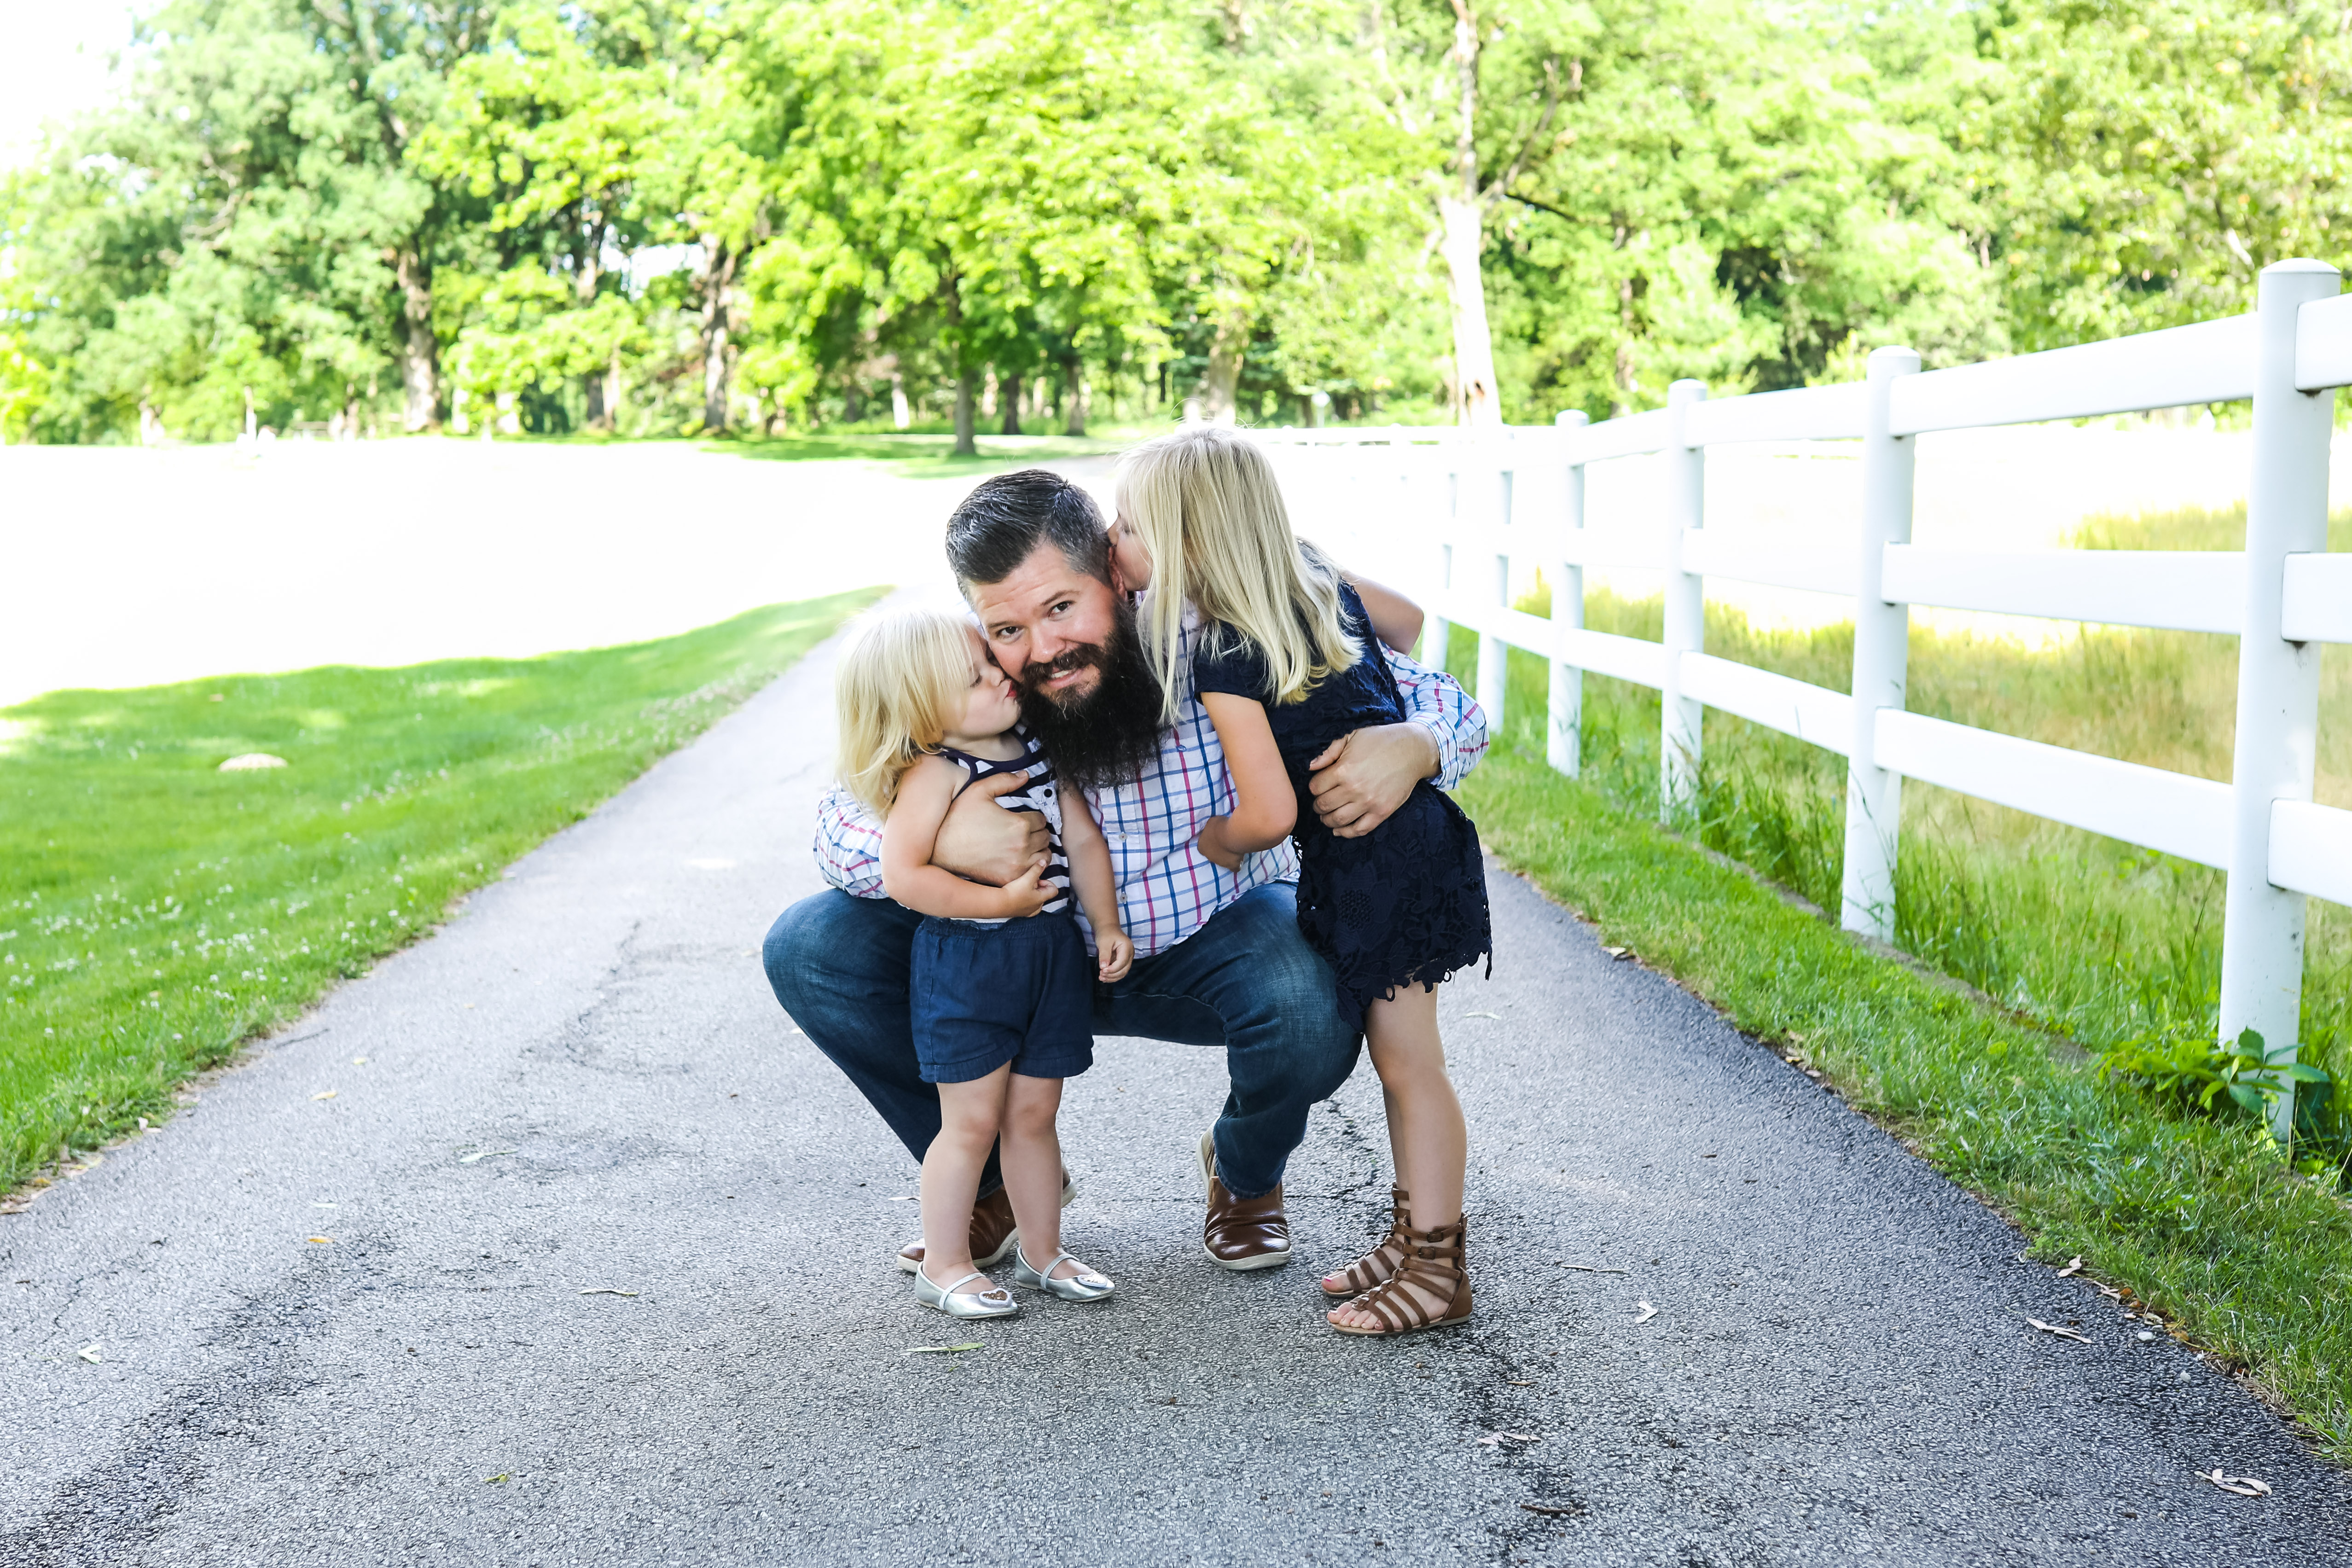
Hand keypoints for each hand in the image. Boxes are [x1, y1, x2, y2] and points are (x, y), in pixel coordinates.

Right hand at [933, 770, 1050, 885]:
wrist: (940, 849)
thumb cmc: (958, 818)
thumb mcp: (979, 791)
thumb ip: (1005, 780)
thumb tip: (1025, 776)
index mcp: (1019, 824)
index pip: (1042, 819)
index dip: (1034, 816)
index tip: (1025, 817)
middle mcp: (1022, 847)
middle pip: (1045, 837)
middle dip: (1038, 831)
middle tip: (1025, 830)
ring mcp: (1017, 866)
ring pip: (1044, 856)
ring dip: (1038, 848)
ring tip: (1026, 844)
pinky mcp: (1009, 880)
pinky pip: (1034, 873)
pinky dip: (1032, 866)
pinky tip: (1022, 859)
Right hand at [992, 857, 1057, 919]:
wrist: (998, 904)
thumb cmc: (1014, 892)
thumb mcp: (1027, 878)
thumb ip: (1037, 869)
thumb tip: (1044, 862)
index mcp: (1041, 899)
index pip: (1054, 890)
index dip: (1048, 882)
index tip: (1038, 878)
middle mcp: (1036, 907)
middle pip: (1044, 895)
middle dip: (1038, 887)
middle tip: (1028, 882)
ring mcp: (1028, 912)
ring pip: (1034, 900)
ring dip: (1030, 893)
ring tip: (1021, 887)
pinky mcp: (1019, 913)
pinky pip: (1025, 905)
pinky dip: (1023, 899)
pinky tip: (1015, 894)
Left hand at [1096, 928, 1133, 981]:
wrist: (1108, 929)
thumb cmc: (1106, 933)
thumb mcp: (1103, 942)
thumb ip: (1104, 955)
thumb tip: (1103, 967)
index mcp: (1127, 948)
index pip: (1122, 962)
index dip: (1112, 969)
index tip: (1102, 971)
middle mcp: (1130, 954)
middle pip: (1124, 970)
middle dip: (1112, 975)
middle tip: (1101, 975)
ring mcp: (1127, 959)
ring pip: (1122, 973)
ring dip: (1112, 977)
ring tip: (1101, 978)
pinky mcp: (1123, 962)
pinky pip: (1119, 972)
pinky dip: (1112, 976)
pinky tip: (1105, 977)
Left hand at [1194, 816, 1242, 870]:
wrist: (1233, 835)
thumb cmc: (1220, 826)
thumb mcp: (1212, 822)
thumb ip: (1212, 828)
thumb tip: (1214, 828)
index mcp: (1201, 846)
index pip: (1204, 846)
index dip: (1210, 841)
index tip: (1217, 836)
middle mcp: (1209, 857)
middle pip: (1213, 854)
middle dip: (1219, 850)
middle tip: (1226, 842)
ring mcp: (1221, 863)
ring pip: (1224, 861)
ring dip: (1228, 856)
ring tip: (1235, 848)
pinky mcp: (1232, 866)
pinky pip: (1235, 867)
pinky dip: (1237, 863)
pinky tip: (1241, 858)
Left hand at [1305, 722, 1437, 838]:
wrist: (1412, 750)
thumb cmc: (1380, 741)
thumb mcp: (1352, 737)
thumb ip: (1329, 752)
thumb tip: (1310, 767)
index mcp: (1344, 770)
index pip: (1315, 788)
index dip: (1314, 787)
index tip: (1318, 786)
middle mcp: (1354, 788)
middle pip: (1324, 805)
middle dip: (1318, 805)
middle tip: (1320, 803)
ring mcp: (1369, 803)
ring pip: (1338, 820)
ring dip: (1327, 820)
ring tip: (1327, 816)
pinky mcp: (1382, 812)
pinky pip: (1360, 829)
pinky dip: (1346, 833)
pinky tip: (1339, 830)